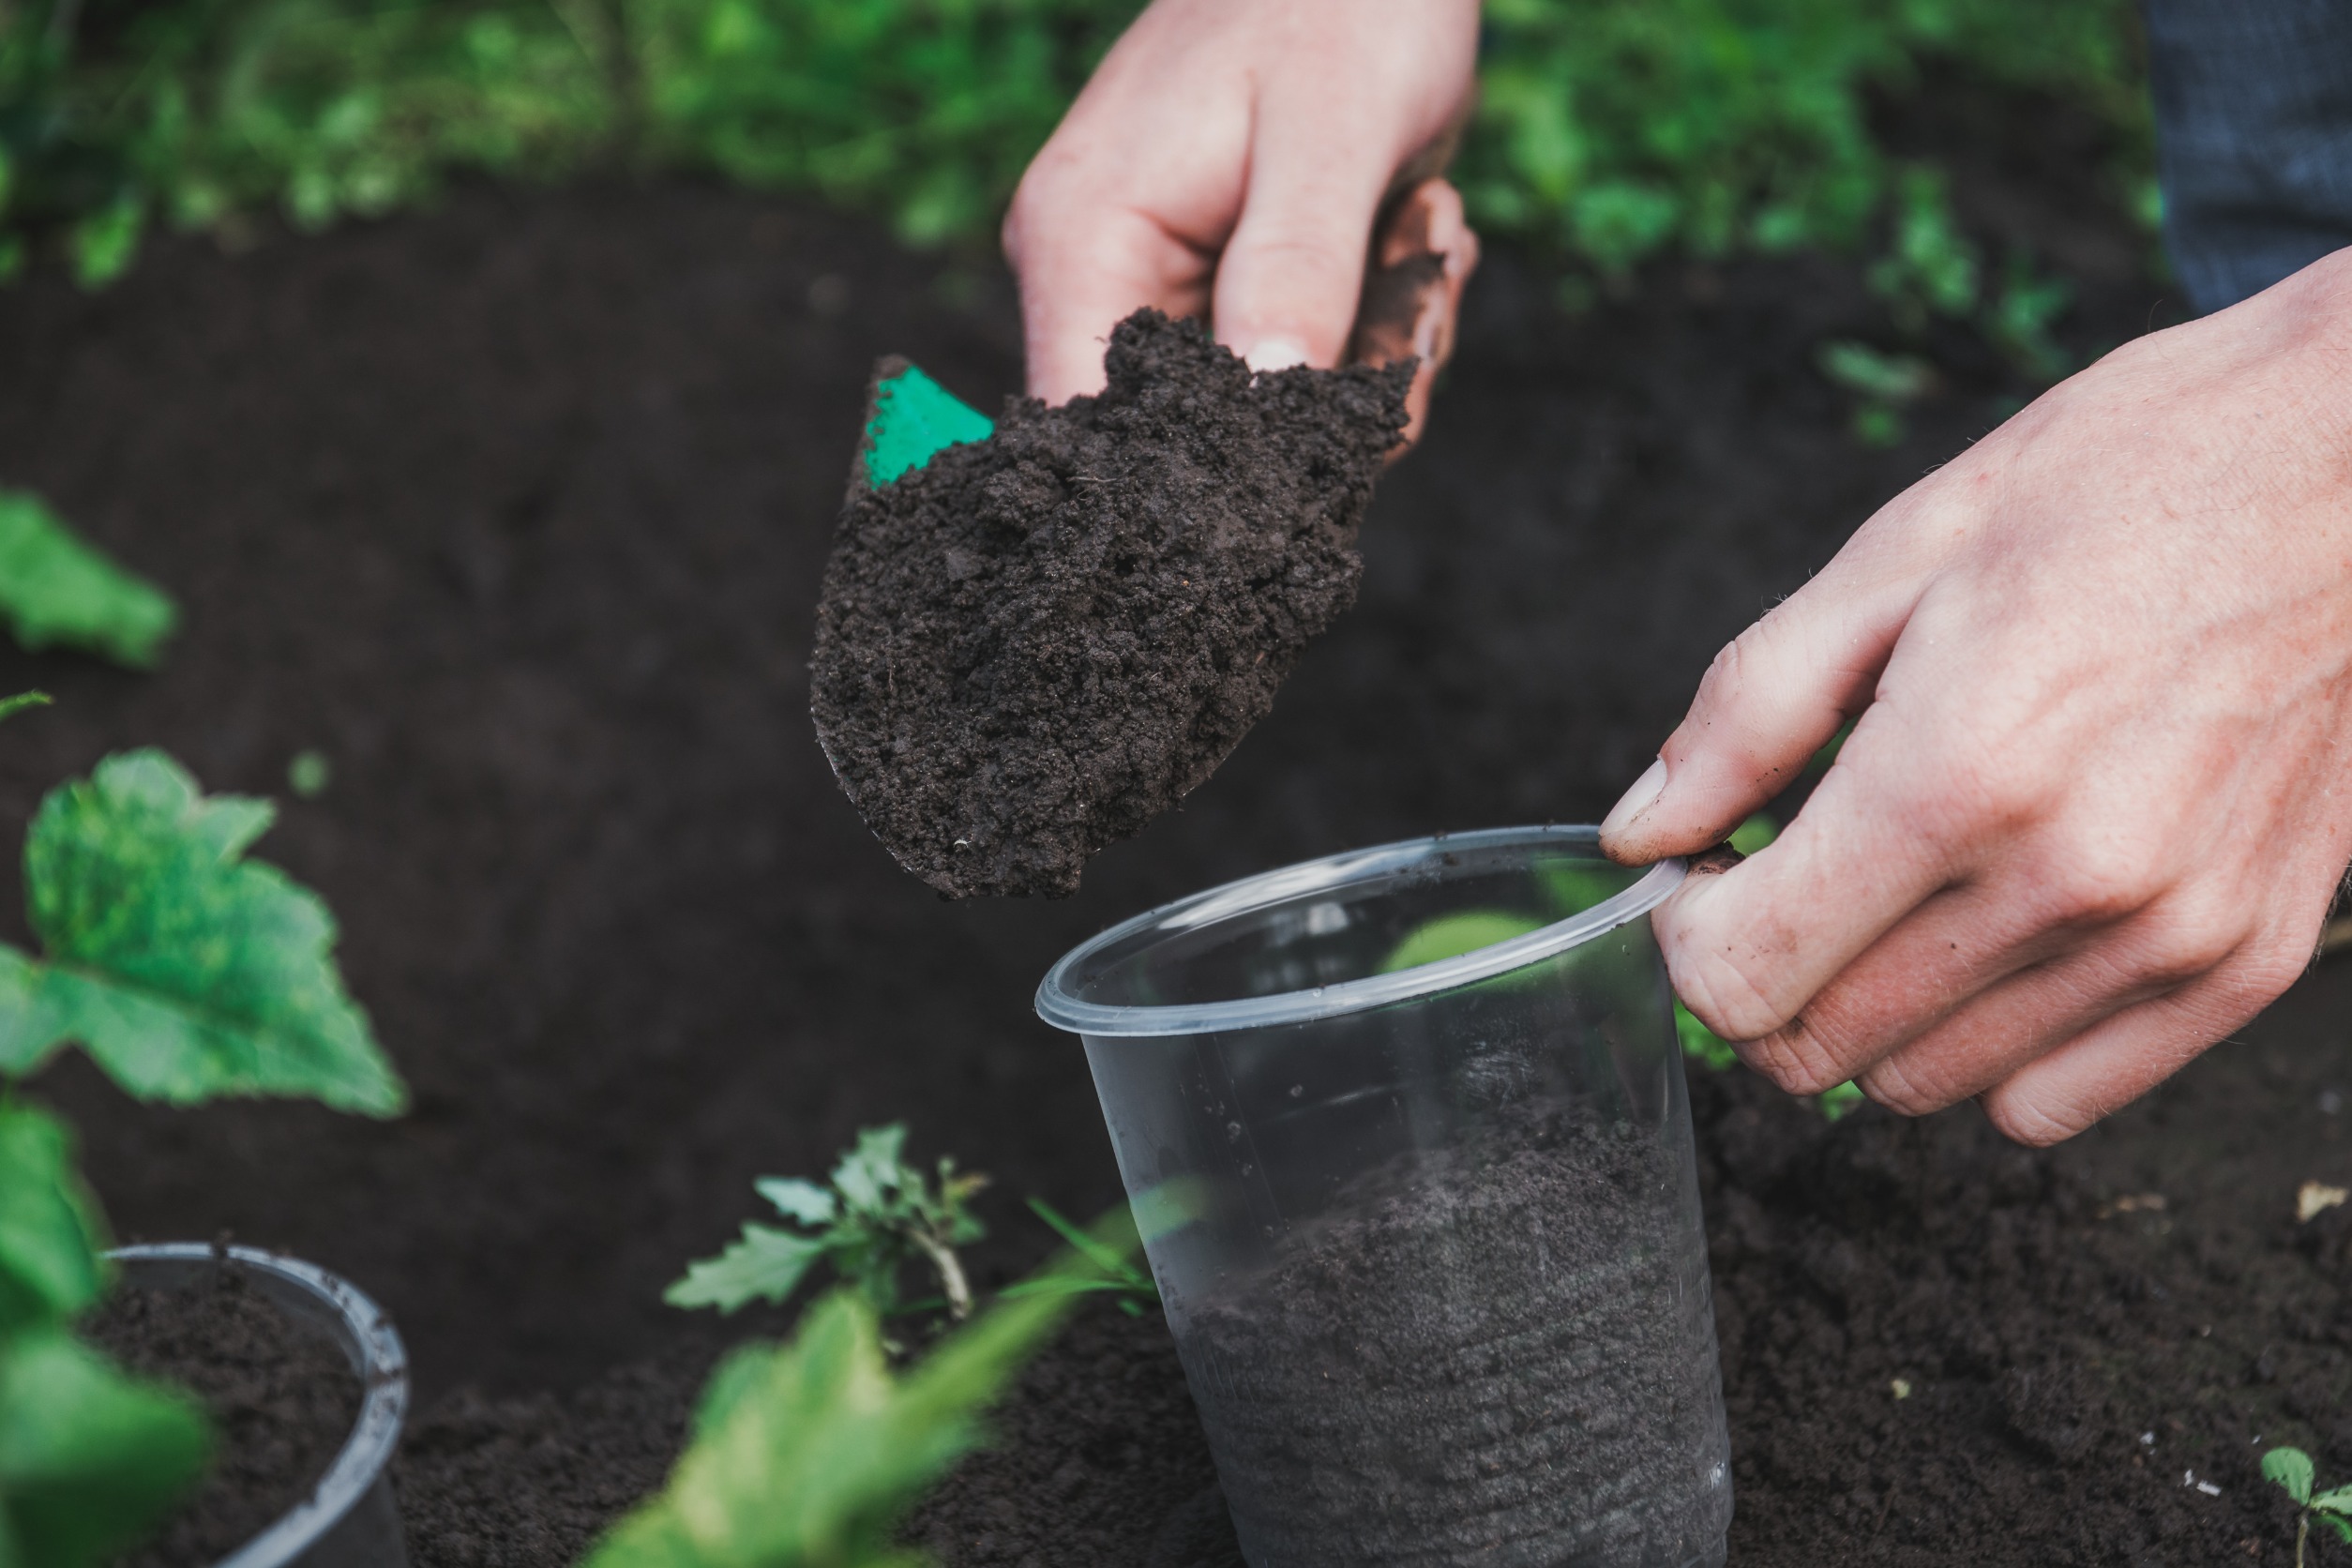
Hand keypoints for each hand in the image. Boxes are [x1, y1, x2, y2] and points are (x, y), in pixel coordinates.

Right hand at [1002, 0, 1480, 440]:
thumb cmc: (1342, 2)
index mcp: (1085, 241)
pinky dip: (1374, 328)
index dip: (1197, 480)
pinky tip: (1409, 235)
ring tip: (1419, 236)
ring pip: (1266, 411)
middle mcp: (1098, 275)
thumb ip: (1296, 271)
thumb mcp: (1333, 134)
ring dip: (1372, 355)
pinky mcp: (1221, 285)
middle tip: (1412, 293)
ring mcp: (1158, 283)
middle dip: (1327, 400)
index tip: (1318, 445)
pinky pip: (1297, 365)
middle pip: (1196, 441)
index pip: (1094, 432)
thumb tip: (1265, 409)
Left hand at [1599, 248, 2351, 1144]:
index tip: (1711, 871)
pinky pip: (2055, 1103)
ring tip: (1907, 885)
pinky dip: (1994, 1044)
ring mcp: (2169, 939)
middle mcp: (2067, 883)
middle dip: (1763, 973)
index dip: (1688, 936)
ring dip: (1873, 1010)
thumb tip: (1640, 836)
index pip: (1738, 979)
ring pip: (1925, 1084)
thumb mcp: (1899, 554)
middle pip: (1816, 1047)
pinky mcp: (2248, 964)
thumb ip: (1747, 713)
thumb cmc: (2128, 481)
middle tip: (1791, 874)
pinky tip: (1997, 934)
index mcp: (1954, 775)